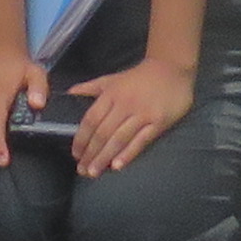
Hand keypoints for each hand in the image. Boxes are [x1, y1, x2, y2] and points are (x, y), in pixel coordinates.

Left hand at [71, 51, 195, 174]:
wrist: (171, 68)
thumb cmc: (139, 77)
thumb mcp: (112, 79)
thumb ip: (91, 87)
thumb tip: (69, 93)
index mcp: (111, 94)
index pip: (91, 119)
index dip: (82, 138)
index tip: (75, 154)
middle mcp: (125, 104)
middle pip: (103, 132)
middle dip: (91, 153)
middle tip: (82, 170)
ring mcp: (142, 114)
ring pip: (119, 139)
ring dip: (104, 157)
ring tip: (94, 172)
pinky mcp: (158, 122)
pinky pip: (141, 141)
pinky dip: (128, 153)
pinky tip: (117, 166)